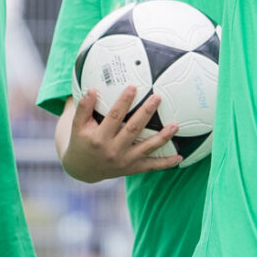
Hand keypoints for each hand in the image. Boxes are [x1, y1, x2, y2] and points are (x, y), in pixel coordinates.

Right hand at [63, 86, 180, 178]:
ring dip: (162, 137)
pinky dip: (166, 163)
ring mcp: (125, 161)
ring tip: (175, 125)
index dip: (123, 101)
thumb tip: (91, 89)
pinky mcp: (132, 168)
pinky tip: (179, 157)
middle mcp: (113, 151)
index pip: (114, 116)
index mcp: (99, 138)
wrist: (83, 169)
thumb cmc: (82, 141)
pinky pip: (151, 166)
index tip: (133, 87)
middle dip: (146, 113)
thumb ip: (83, 107)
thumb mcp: (77, 126)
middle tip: (157, 97)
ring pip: (147, 148)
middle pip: (133, 129)